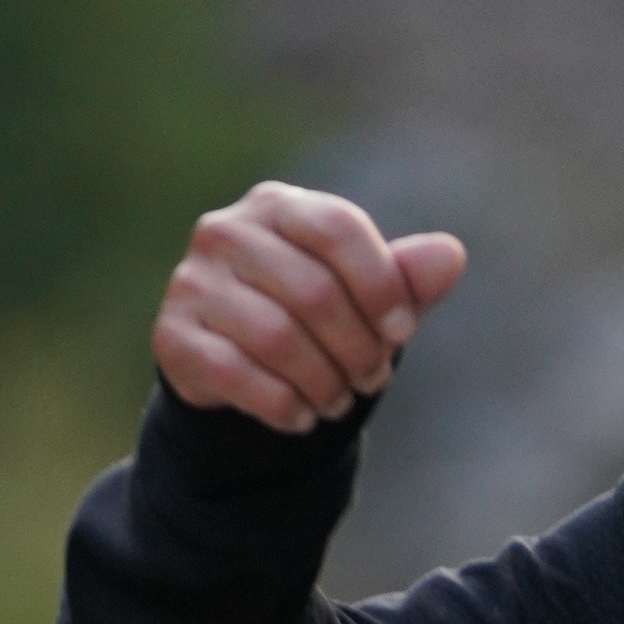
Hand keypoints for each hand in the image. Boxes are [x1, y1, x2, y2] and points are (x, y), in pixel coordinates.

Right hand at [151, 181, 468, 436]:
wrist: (233, 366)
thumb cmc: (311, 320)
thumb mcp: (363, 298)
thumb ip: (403, 278)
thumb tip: (451, 256)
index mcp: (279, 206)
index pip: (337, 228)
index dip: (381, 285)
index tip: (404, 333)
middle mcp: (226, 231)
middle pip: (314, 292)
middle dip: (358, 348)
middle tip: (372, 379)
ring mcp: (193, 282)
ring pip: (278, 338)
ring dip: (324, 383)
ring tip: (338, 402)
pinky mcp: (173, 335)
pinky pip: (238, 375)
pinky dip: (283, 405)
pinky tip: (301, 417)